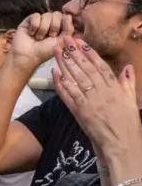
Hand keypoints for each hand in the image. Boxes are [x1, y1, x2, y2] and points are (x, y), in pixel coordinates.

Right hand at [10, 12, 73, 70]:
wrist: (28, 56)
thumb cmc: (45, 51)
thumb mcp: (62, 42)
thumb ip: (69, 29)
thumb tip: (68, 16)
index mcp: (60, 27)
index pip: (66, 16)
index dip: (64, 23)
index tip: (60, 34)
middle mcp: (50, 22)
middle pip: (57, 14)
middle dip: (54, 26)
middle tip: (50, 36)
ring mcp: (40, 20)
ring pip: (47, 15)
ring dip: (43, 28)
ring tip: (39, 37)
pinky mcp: (29, 20)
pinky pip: (36, 16)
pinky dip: (35, 26)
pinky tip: (31, 33)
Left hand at [53, 37, 141, 157]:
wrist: (122, 145)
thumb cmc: (128, 125)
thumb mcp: (132, 101)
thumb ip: (128, 83)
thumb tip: (128, 67)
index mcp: (115, 89)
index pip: (100, 66)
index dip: (89, 53)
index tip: (80, 41)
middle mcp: (102, 93)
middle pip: (85, 69)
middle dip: (74, 53)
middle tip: (64, 39)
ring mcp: (90, 102)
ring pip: (75, 78)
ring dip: (64, 63)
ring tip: (56, 50)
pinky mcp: (80, 112)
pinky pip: (68, 95)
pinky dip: (61, 84)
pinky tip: (54, 73)